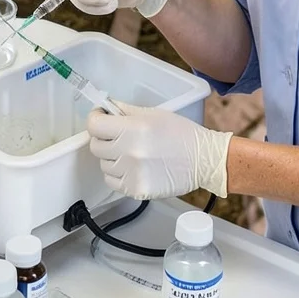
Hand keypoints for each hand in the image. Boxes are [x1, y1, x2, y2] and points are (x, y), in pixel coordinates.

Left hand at [87, 102, 233, 199]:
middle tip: (117, 136)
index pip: (94, 125)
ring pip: (104, 164)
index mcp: (133, 129)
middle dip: (103, 138)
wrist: (204, 160)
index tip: (101, 117)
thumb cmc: (181, 133)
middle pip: (96, 146)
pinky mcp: (136, 190)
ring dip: (112, 157)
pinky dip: (118, 174)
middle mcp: (129, 152)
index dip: (96, 118)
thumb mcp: (153, 114)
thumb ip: (125, 111)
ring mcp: (131, 173)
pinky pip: (112, 181)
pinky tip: (133, 167)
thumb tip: (106, 108)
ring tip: (131, 153)